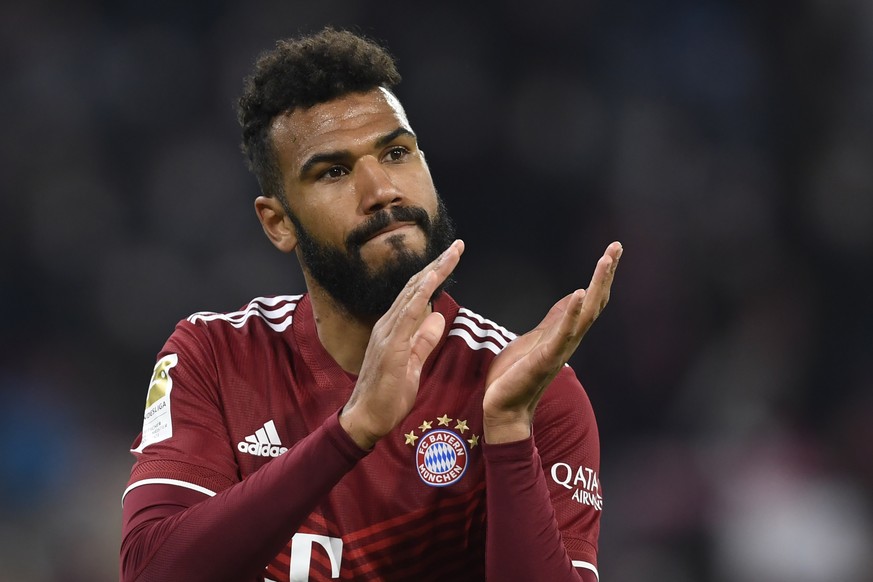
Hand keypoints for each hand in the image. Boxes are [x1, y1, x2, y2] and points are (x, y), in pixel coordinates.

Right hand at [340, 240, 464, 449]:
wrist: (366, 420)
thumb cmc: (387, 395)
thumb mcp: (413, 364)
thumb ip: (424, 341)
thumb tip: (438, 317)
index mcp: (395, 328)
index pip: (417, 294)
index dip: (435, 274)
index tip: (453, 257)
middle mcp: (388, 324)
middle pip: (415, 287)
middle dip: (438, 265)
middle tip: (459, 245)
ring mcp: (387, 333)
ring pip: (412, 294)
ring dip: (433, 272)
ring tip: (452, 255)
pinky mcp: (389, 346)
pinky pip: (407, 314)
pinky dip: (420, 294)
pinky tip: (432, 279)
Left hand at [483, 241, 622, 442]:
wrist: (502, 409)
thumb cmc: (515, 376)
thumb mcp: (536, 337)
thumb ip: (555, 320)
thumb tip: (571, 297)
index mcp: (564, 333)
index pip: (589, 300)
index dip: (601, 276)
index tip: (612, 252)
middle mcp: (568, 340)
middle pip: (594, 302)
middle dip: (606, 274)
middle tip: (616, 246)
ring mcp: (559, 349)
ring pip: (586, 314)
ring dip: (597, 286)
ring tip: (606, 260)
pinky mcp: (545, 359)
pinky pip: (562, 334)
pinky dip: (571, 313)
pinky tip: (578, 293)